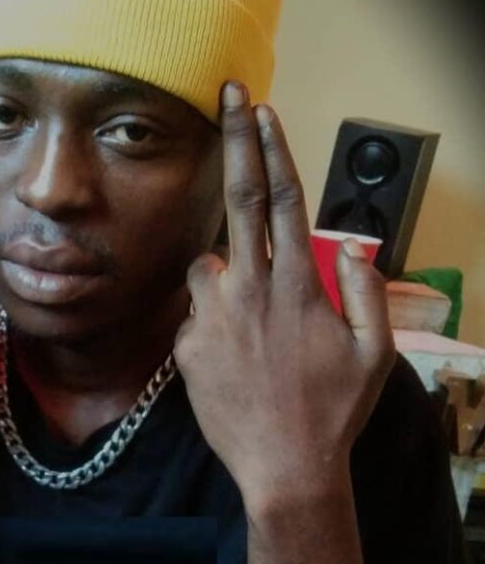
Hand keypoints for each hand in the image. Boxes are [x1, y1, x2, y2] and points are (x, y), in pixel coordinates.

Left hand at [173, 82, 395, 507]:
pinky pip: (196, 314)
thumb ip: (364, 292)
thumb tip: (352, 250)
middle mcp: (250, 290)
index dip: (272, 148)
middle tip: (227, 96)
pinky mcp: (187, 345)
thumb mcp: (375, 353)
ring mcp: (213, 317)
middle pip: (238, 200)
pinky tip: (236, 359)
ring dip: (225, 272)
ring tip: (251, 323)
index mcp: (297, 286)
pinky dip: (213, 320)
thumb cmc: (334, 411)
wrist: (283, 468)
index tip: (261, 109)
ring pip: (208, 265)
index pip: (284, 199)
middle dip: (234, 141)